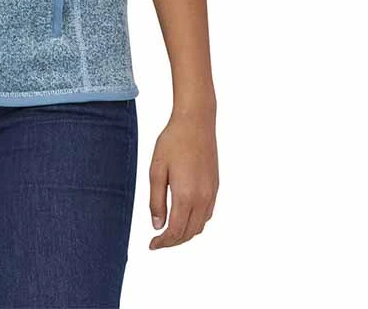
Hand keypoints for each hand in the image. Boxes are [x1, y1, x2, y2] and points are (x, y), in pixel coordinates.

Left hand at [148, 107, 217, 248]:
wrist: (196, 122)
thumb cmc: (173, 142)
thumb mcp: (156, 169)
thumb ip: (156, 200)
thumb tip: (157, 225)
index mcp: (186, 195)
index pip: (175, 231)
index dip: (163, 242)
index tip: (152, 245)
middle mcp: (202, 198)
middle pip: (189, 233)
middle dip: (173, 242)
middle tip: (158, 242)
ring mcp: (211, 193)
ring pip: (200, 226)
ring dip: (185, 234)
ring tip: (169, 232)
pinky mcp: (215, 187)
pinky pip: (207, 214)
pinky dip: (195, 223)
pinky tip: (184, 217)